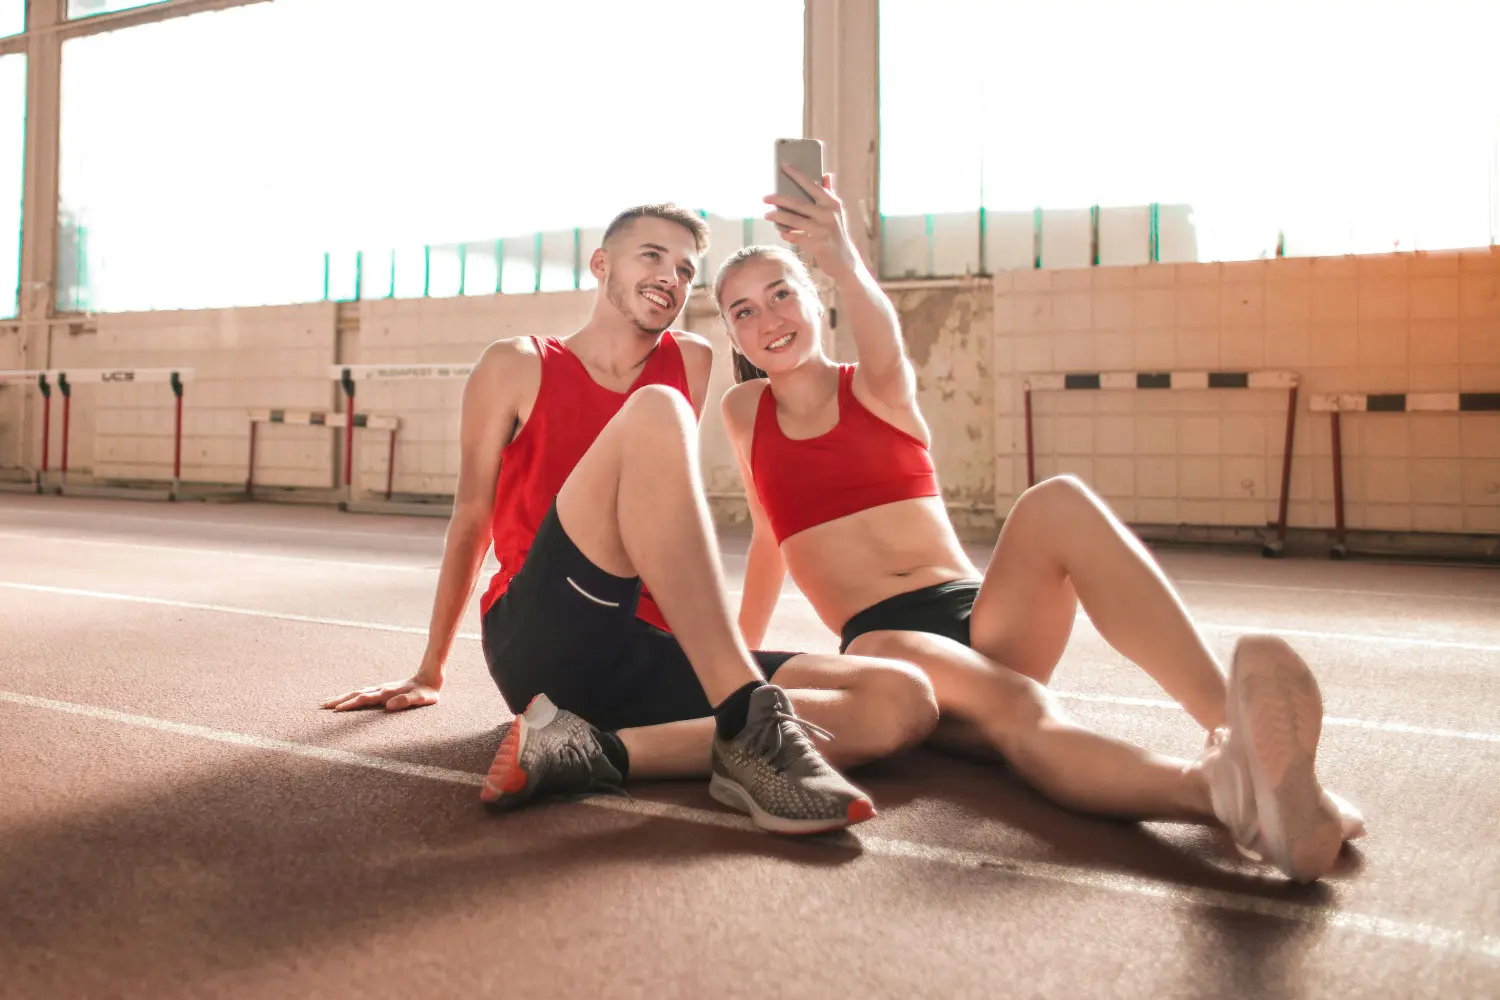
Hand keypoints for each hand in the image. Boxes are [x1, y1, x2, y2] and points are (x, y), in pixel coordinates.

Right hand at [321, 675, 440, 711]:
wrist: (429, 678)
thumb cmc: (426, 692)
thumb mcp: (420, 699)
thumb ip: (406, 701)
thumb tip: (388, 706)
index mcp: (387, 693)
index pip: (364, 699)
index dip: (351, 704)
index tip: (337, 710)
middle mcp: (381, 689)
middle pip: (356, 694)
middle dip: (339, 700)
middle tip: (323, 706)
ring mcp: (380, 689)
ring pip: (357, 692)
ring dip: (342, 698)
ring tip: (328, 703)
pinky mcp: (382, 690)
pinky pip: (362, 693)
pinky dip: (351, 696)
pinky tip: (346, 700)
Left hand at [764, 167, 857, 274]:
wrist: (844, 260)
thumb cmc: (836, 232)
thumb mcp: (836, 212)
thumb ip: (829, 193)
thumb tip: (827, 174)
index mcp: (831, 203)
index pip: (812, 185)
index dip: (797, 175)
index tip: (784, 166)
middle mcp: (828, 214)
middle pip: (798, 203)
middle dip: (779, 199)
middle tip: (765, 197)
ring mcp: (822, 230)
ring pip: (794, 220)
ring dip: (779, 217)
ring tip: (767, 215)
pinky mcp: (817, 244)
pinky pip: (796, 237)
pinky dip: (787, 235)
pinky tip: (781, 232)